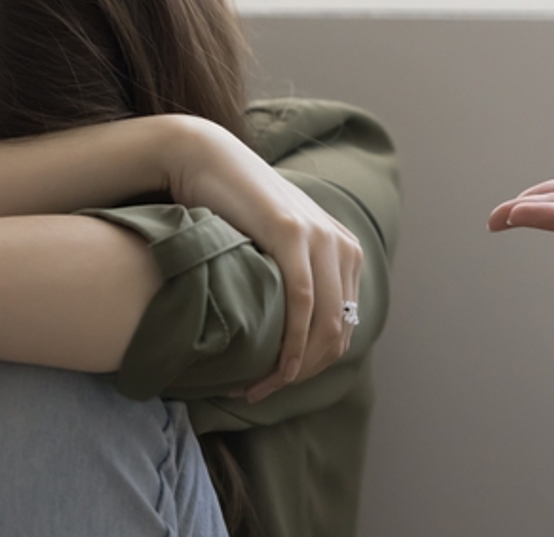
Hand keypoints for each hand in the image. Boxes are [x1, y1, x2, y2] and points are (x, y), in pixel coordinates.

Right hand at [164, 117, 361, 401]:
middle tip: (261, 394)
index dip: (312, 366)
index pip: (343, 328)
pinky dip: (290, 344)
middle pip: (338, 333)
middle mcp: (342, 246)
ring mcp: (321, 239)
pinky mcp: (292, 235)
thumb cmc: (231, 209)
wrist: (207, 159)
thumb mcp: (273, 247)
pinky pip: (303, 304)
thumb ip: (291, 277)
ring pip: (325, 326)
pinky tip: (273, 369)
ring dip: (294, 368)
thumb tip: (288, 331)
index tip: (273, 384)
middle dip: (303, 374)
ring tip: (257, 389)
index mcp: (346, 252)